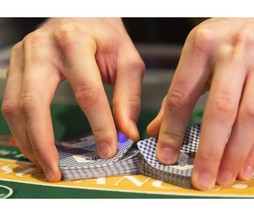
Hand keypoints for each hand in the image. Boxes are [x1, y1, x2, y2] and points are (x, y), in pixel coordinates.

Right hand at [1, 18, 144, 181]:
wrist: (81, 14)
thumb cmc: (106, 35)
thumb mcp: (127, 60)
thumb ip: (128, 97)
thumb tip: (126, 133)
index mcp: (74, 42)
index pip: (87, 92)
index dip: (99, 125)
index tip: (109, 150)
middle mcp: (42, 48)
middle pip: (34, 103)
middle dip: (43, 143)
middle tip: (55, 171)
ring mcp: (23, 56)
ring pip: (15, 107)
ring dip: (28, 141)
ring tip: (45, 163)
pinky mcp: (17, 65)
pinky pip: (12, 102)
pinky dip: (22, 128)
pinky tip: (35, 143)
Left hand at [147, 18, 253, 189]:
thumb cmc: (222, 39)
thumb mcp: (194, 57)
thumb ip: (177, 94)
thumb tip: (157, 130)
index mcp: (201, 45)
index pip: (182, 95)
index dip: (173, 129)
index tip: (167, 155)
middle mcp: (233, 53)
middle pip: (220, 109)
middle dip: (210, 149)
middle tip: (201, 178)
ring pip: (248, 117)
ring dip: (235, 152)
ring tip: (222, 177)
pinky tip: (244, 165)